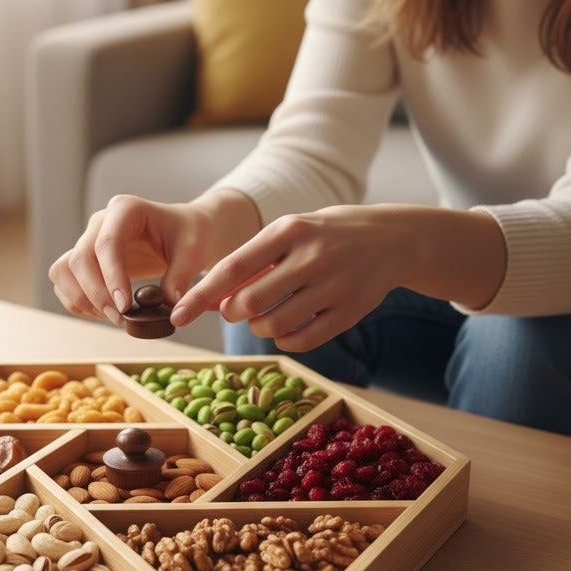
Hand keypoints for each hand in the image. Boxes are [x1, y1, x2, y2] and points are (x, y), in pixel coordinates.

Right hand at [48, 194, 214, 324]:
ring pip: (63, 270)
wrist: (182, 233)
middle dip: (96, 294)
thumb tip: (168, 305)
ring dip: (81, 299)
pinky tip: (103, 314)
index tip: (124, 307)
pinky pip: (64, 282)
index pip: (108, 243)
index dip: (111, 277)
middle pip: (80, 259)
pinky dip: (77, 302)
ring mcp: (88, 240)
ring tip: (111, 317)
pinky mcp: (85, 260)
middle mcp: (100, 222)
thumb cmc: (188, 236)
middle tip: (119, 318)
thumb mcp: (194, 253)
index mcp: (126, 210)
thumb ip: (180, 277)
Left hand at [170, 205, 404, 351]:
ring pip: (274, 325)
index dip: (201, 294)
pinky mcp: (350, 312)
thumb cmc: (324, 235)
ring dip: (257, 327)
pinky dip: (284, 340)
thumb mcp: (289, 233)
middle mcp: (312, 257)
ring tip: (263, 316)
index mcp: (289, 230)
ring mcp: (334, 286)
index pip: (232, 267)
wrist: (392, 239)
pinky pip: (302, 341)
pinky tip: (285, 328)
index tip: (178, 315)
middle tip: (235, 310)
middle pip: (250, 302)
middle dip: (232, 313)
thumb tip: (209, 298)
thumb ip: (252, 261)